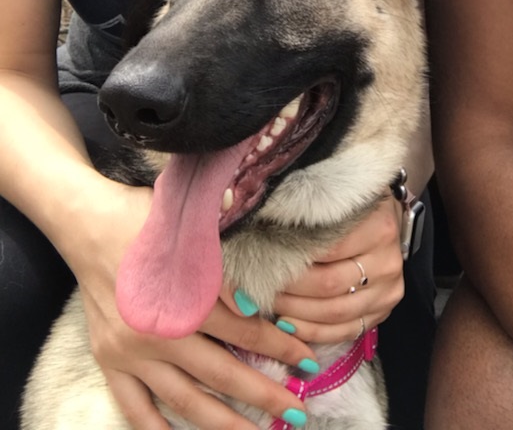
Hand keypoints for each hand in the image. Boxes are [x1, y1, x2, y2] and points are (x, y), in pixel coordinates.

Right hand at [70, 179, 315, 429]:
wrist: (90, 223)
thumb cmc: (148, 218)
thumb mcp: (193, 228)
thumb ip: (225, 267)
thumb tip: (256, 306)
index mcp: (185, 296)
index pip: (246, 332)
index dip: (281, 347)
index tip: (308, 362)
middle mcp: (160, 332)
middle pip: (222, 374)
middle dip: (264, 394)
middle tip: (297, 412)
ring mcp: (131, 352)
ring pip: (185, 401)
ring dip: (224, 423)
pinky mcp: (109, 361)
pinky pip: (134, 407)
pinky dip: (156, 429)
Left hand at [272, 195, 404, 343]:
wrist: (385, 222)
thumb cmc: (356, 209)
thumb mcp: (341, 199)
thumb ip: (314, 214)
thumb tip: (266, 229)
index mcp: (379, 228)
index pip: (328, 250)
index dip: (294, 257)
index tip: (266, 259)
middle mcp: (387, 262)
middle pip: (329, 284)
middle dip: (290, 289)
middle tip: (262, 285)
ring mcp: (388, 291)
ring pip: (335, 313)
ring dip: (297, 314)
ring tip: (270, 306)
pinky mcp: (382, 311)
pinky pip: (345, 332)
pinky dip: (313, 332)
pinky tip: (290, 326)